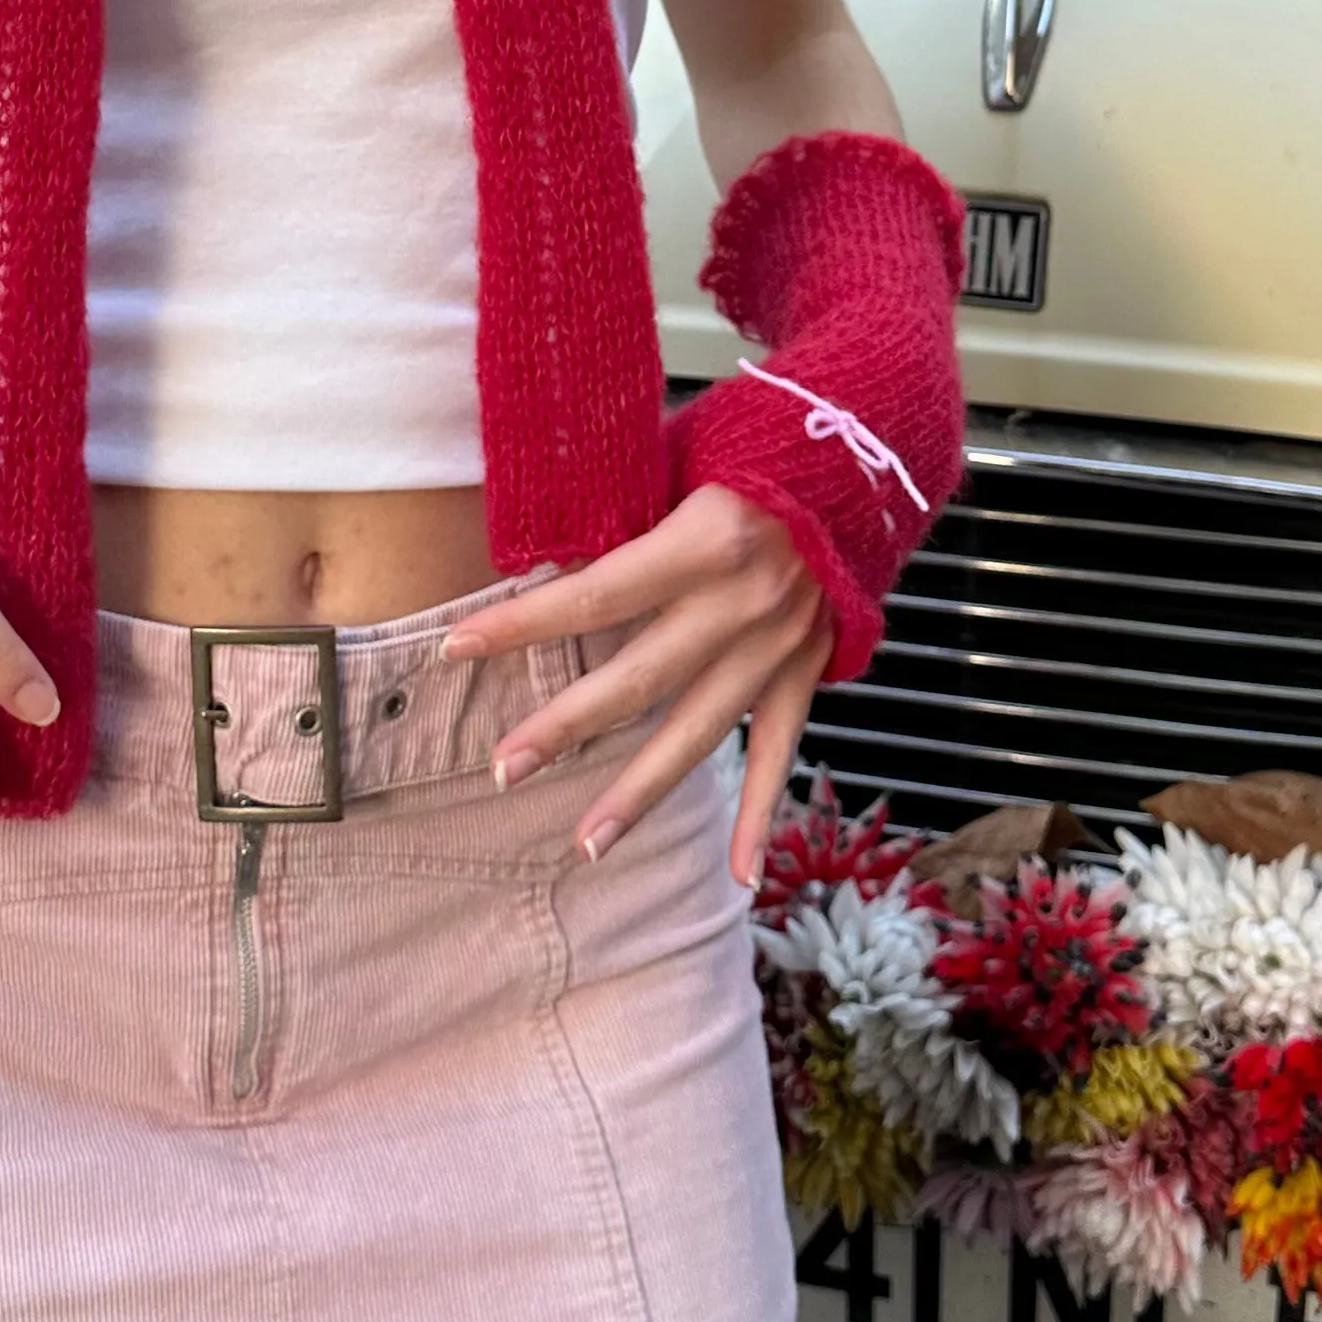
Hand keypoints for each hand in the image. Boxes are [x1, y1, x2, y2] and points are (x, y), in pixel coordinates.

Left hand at [443, 484, 831, 887]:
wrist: (865, 458)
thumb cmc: (755, 448)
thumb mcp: (681, 456)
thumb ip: (621, 507)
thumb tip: (534, 539)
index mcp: (705, 538)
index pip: (595, 595)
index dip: (522, 623)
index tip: (457, 647)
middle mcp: (742, 601)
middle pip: (638, 679)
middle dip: (564, 727)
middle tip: (504, 767)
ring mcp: (779, 645)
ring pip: (699, 732)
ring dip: (640, 792)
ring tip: (586, 843)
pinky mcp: (806, 668)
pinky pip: (779, 751)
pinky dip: (761, 814)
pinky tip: (741, 873)